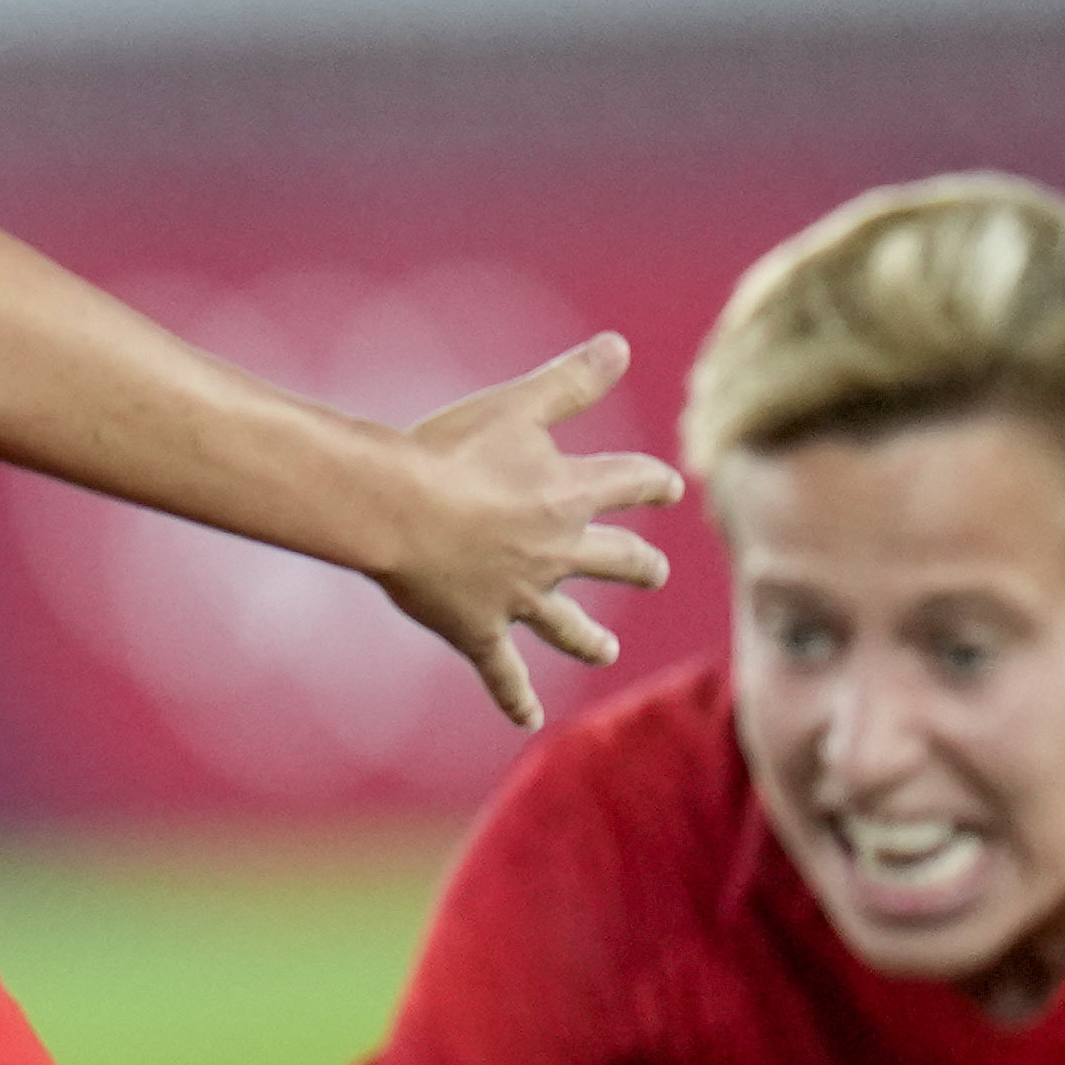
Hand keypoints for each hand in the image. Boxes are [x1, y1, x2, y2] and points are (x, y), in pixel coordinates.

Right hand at [370, 334, 680, 723]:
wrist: (396, 509)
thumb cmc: (451, 450)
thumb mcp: (516, 405)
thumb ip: (571, 381)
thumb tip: (621, 346)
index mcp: (569, 493)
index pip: (628, 482)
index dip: (650, 482)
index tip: (668, 484)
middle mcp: (556, 550)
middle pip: (613, 561)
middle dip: (637, 566)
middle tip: (653, 571)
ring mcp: (520, 597)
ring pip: (568, 625)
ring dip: (588, 639)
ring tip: (606, 652)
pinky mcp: (480, 630)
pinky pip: (503, 672)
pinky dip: (516, 696)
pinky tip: (527, 718)